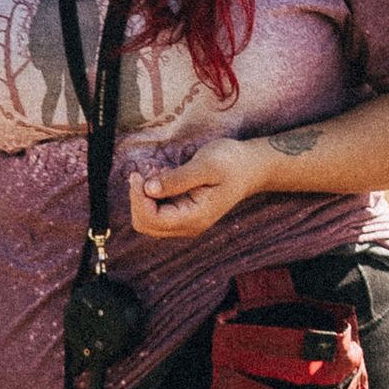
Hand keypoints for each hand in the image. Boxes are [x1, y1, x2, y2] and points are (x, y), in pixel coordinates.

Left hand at [128, 138, 267, 239]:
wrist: (250, 167)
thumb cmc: (231, 163)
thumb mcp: (205, 165)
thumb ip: (177, 179)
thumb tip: (149, 189)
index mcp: (194, 218)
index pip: (151, 219)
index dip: (138, 198)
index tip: (138, 174)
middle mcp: (187, 226)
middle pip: (145, 224)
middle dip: (139, 197)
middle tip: (147, 170)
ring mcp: (184, 221)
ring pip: (147, 218)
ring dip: (144, 195)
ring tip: (156, 168)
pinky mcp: (182, 213)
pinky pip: (156, 210)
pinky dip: (151, 193)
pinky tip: (161, 173)